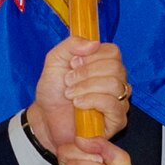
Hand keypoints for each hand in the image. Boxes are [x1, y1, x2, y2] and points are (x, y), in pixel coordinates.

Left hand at [27, 38, 129, 154]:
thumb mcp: (55, 60)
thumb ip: (71, 45)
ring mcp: (119, 101)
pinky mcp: (117, 120)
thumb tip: (94, 43)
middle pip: (115, 67)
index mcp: (105, 65)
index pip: (113, 52)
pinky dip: (93, 101)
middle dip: (86, 73)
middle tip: (68, 81)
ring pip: (115, 85)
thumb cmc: (53, 92)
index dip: (92, 56)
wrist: (45, 119)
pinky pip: (114, 105)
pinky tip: (78, 104)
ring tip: (70, 94)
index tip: (73, 64)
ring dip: (87, 87)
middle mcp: (116, 82)